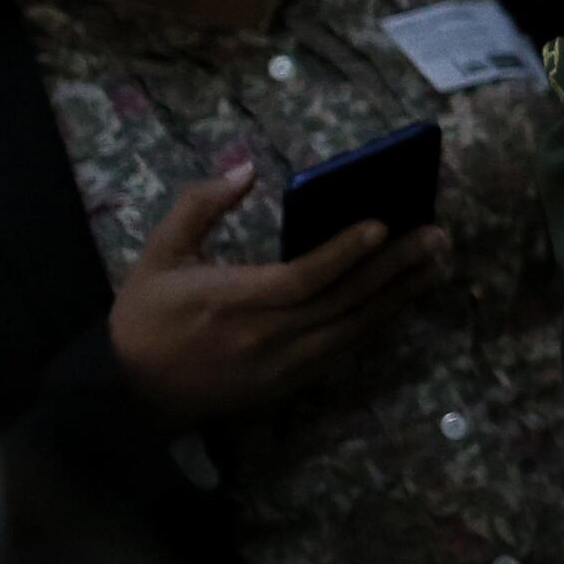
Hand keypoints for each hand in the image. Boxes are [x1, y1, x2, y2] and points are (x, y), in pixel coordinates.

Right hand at [103, 162, 446, 424]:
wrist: (127, 395)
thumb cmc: (144, 318)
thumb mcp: (158, 254)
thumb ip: (200, 206)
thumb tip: (245, 168)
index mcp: (231, 301)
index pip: (301, 279)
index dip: (344, 254)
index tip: (381, 226)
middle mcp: (264, 338)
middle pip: (341, 303)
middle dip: (394, 269)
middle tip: (436, 238)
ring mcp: (280, 367)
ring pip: (351, 330)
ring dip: (397, 297)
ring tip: (436, 265)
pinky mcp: (287, 386)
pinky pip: (341, 352)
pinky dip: (374, 324)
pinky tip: (402, 300)